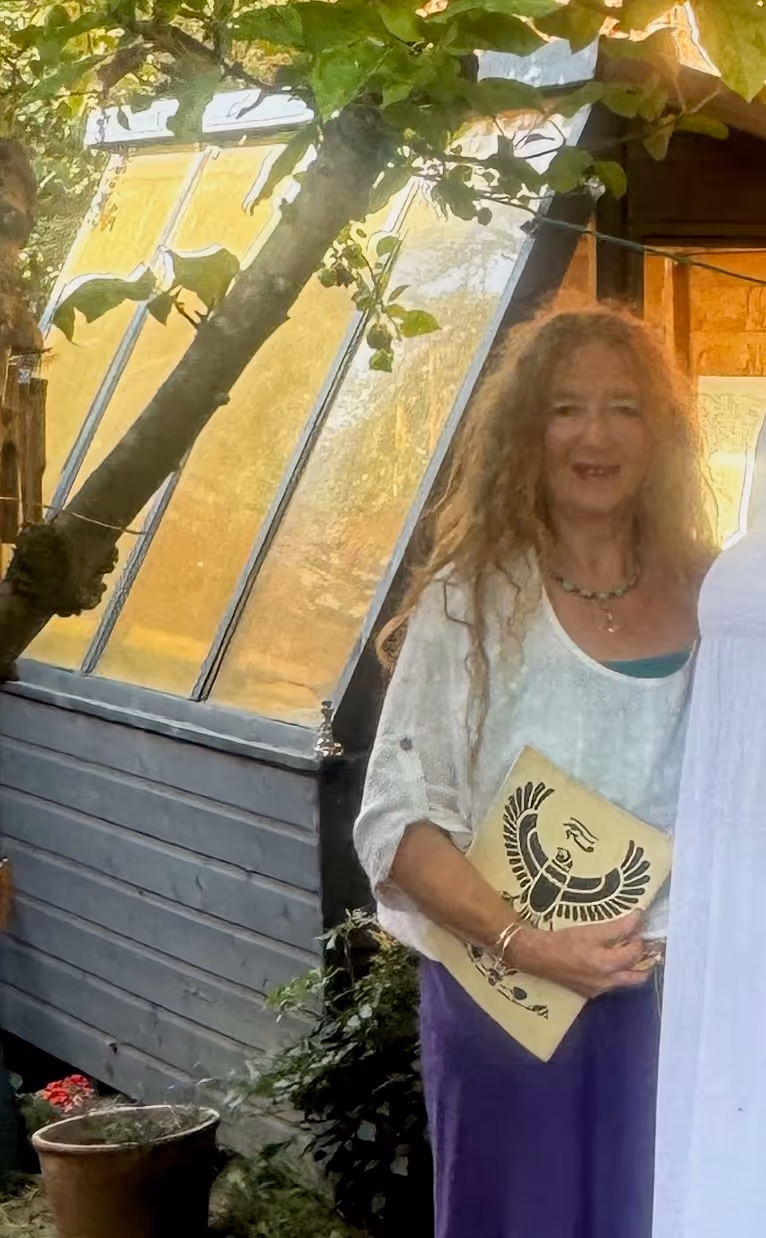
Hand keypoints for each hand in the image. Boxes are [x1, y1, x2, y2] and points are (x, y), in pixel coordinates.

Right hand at [511, 911, 650, 997]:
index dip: (640, 936)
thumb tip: (638, 918)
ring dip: (631, 967)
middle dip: (646, 961)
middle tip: (647, 945)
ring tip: (630, 950)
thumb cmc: (563, 941)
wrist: (537, 956)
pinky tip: (609, 960)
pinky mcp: (589, 992)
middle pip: (638, 976)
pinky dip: (616, 972)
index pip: (635, 952)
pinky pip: (611, 984)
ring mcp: (598, 990)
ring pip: (625, 981)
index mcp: (608, 966)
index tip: (640, 923)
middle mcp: (607, 982)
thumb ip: (617, 927)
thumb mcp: (591, 930)